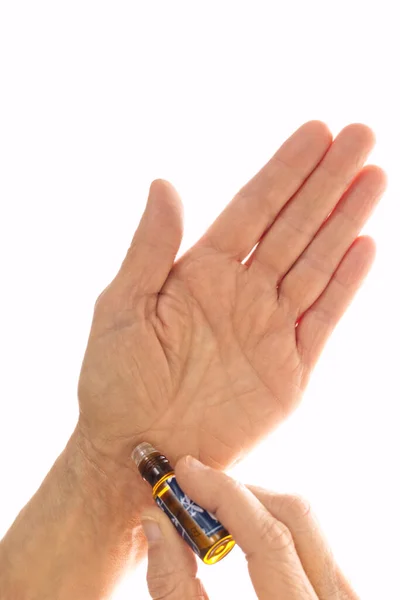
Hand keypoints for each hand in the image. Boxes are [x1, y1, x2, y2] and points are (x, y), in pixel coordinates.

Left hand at [77, 121, 385, 472]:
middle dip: (327, 181)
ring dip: (345, 220)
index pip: (251, 208)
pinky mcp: (288, 369)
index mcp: (200, 273)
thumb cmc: (117, 382)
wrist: (139, 450)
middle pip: (293, 225)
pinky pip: (323, 319)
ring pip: (315, 262)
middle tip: (360, 136)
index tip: (315, 132)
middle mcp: (241, 292)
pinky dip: (345, 285)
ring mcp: (268, 328)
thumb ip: (150, 248)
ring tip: (373, 177)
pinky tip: (363, 247)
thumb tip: (164, 183)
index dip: (284, 170)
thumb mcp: (122, 308)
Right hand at [142, 456, 358, 598]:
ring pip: (308, 527)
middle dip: (239, 495)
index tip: (188, 473)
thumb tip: (155, 522)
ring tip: (214, 517)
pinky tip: (245, 540)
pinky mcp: (343, 598)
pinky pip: (313, 546)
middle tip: (194, 492)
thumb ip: (174, 586)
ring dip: (257, 510)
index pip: (268, 536)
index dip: (223, 494)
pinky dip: (275, 531)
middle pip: (295, 517)